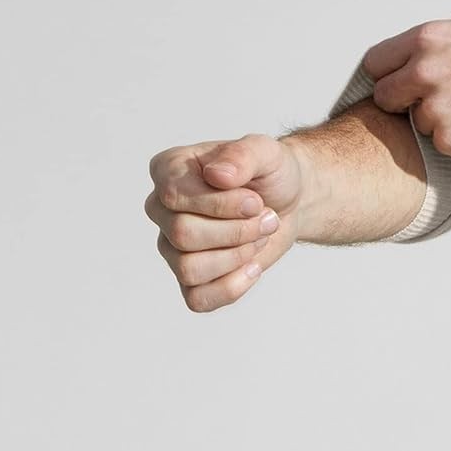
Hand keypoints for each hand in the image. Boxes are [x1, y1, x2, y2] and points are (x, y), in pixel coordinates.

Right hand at [144, 134, 304, 311]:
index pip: (174, 195)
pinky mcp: (189, 279)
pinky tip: (253, 266)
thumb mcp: (266, 152)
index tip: (255, 200)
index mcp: (169, 170)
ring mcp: (171, 246)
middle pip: (183, 234)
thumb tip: (217, 175)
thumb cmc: (270, 173)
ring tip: (259, 236)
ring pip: (189, 269)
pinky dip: (233, 286)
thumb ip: (243, 155)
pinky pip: (197, 299)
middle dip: (238, 231)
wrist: (290, 201)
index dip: (221, 205)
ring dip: (238, 256)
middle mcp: (161, 209)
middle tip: (267, 218)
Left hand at [364, 19, 450, 161]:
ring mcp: (436, 107)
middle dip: (403, 103)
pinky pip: (442, 145)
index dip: (388, 75)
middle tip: (434, 103)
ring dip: (439, 123)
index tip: (399, 83)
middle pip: (384, 96)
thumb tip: (416, 60)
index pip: (376, 62)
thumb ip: (439, 48)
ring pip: (417, 123)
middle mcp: (425, 71)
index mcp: (429, 39)